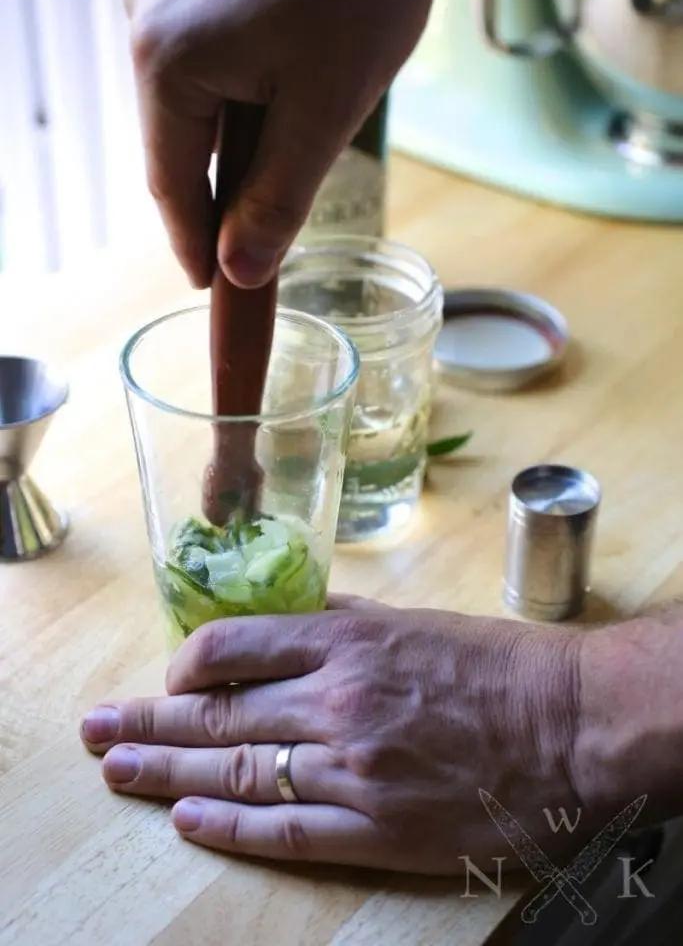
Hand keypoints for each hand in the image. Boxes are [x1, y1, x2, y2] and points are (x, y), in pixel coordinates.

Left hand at [81, 596, 586, 873]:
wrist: (567, 726)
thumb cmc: (495, 666)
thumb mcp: (413, 621)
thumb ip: (342, 624)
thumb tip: (286, 625)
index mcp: (346, 642)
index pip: (233, 647)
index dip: (186, 665)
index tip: (169, 678)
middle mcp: (335, 702)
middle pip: (216, 714)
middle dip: (147, 721)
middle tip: (95, 731)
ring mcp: (349, 768)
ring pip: (234, 771)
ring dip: (167, 774)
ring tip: (117, 772)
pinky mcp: (374, 826)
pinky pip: (281, 829)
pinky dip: (226, 827)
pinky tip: (185, 822)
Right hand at [125, 0, 456, 288]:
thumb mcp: (325, 111)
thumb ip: (277, 200)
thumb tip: (238, 271)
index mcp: (165, 59)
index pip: (173, 185)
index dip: (196, 247)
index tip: (216, 290)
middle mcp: (144, 18)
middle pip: (176, 143)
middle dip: (218, 194)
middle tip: (257, 242)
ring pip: (190, 100)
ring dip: (232, 141)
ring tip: (284, 154)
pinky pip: (200, 54)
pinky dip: (235, 89)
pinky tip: (279, 85)